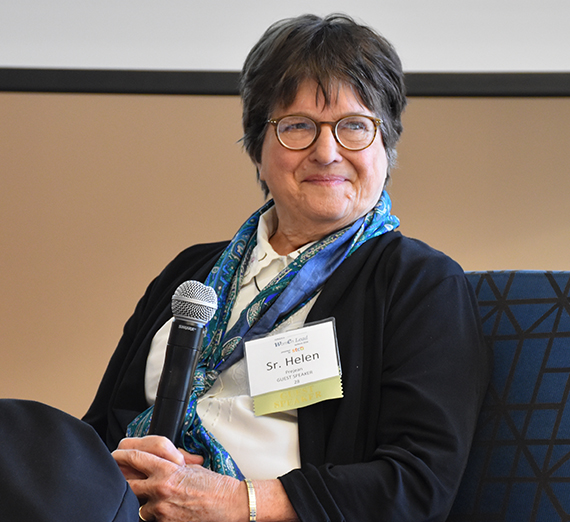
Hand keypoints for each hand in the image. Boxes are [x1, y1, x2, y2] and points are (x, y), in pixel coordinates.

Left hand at [112, 436, 246, 521]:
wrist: (229, 504)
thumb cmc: (213, 485)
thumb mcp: (190, 466)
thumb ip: (169, 462)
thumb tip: (151, 461)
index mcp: (167, 469)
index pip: (134, 457)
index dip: (122, 455)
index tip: (118, 455)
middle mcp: (160, 487)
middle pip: (128, 483)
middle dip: (128, 481)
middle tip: (132, 479)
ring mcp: (160, 508)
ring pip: (138, 505)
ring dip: (145, 502)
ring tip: (162, 499)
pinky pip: (151, 519)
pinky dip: (156, 515)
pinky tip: (170, 510)